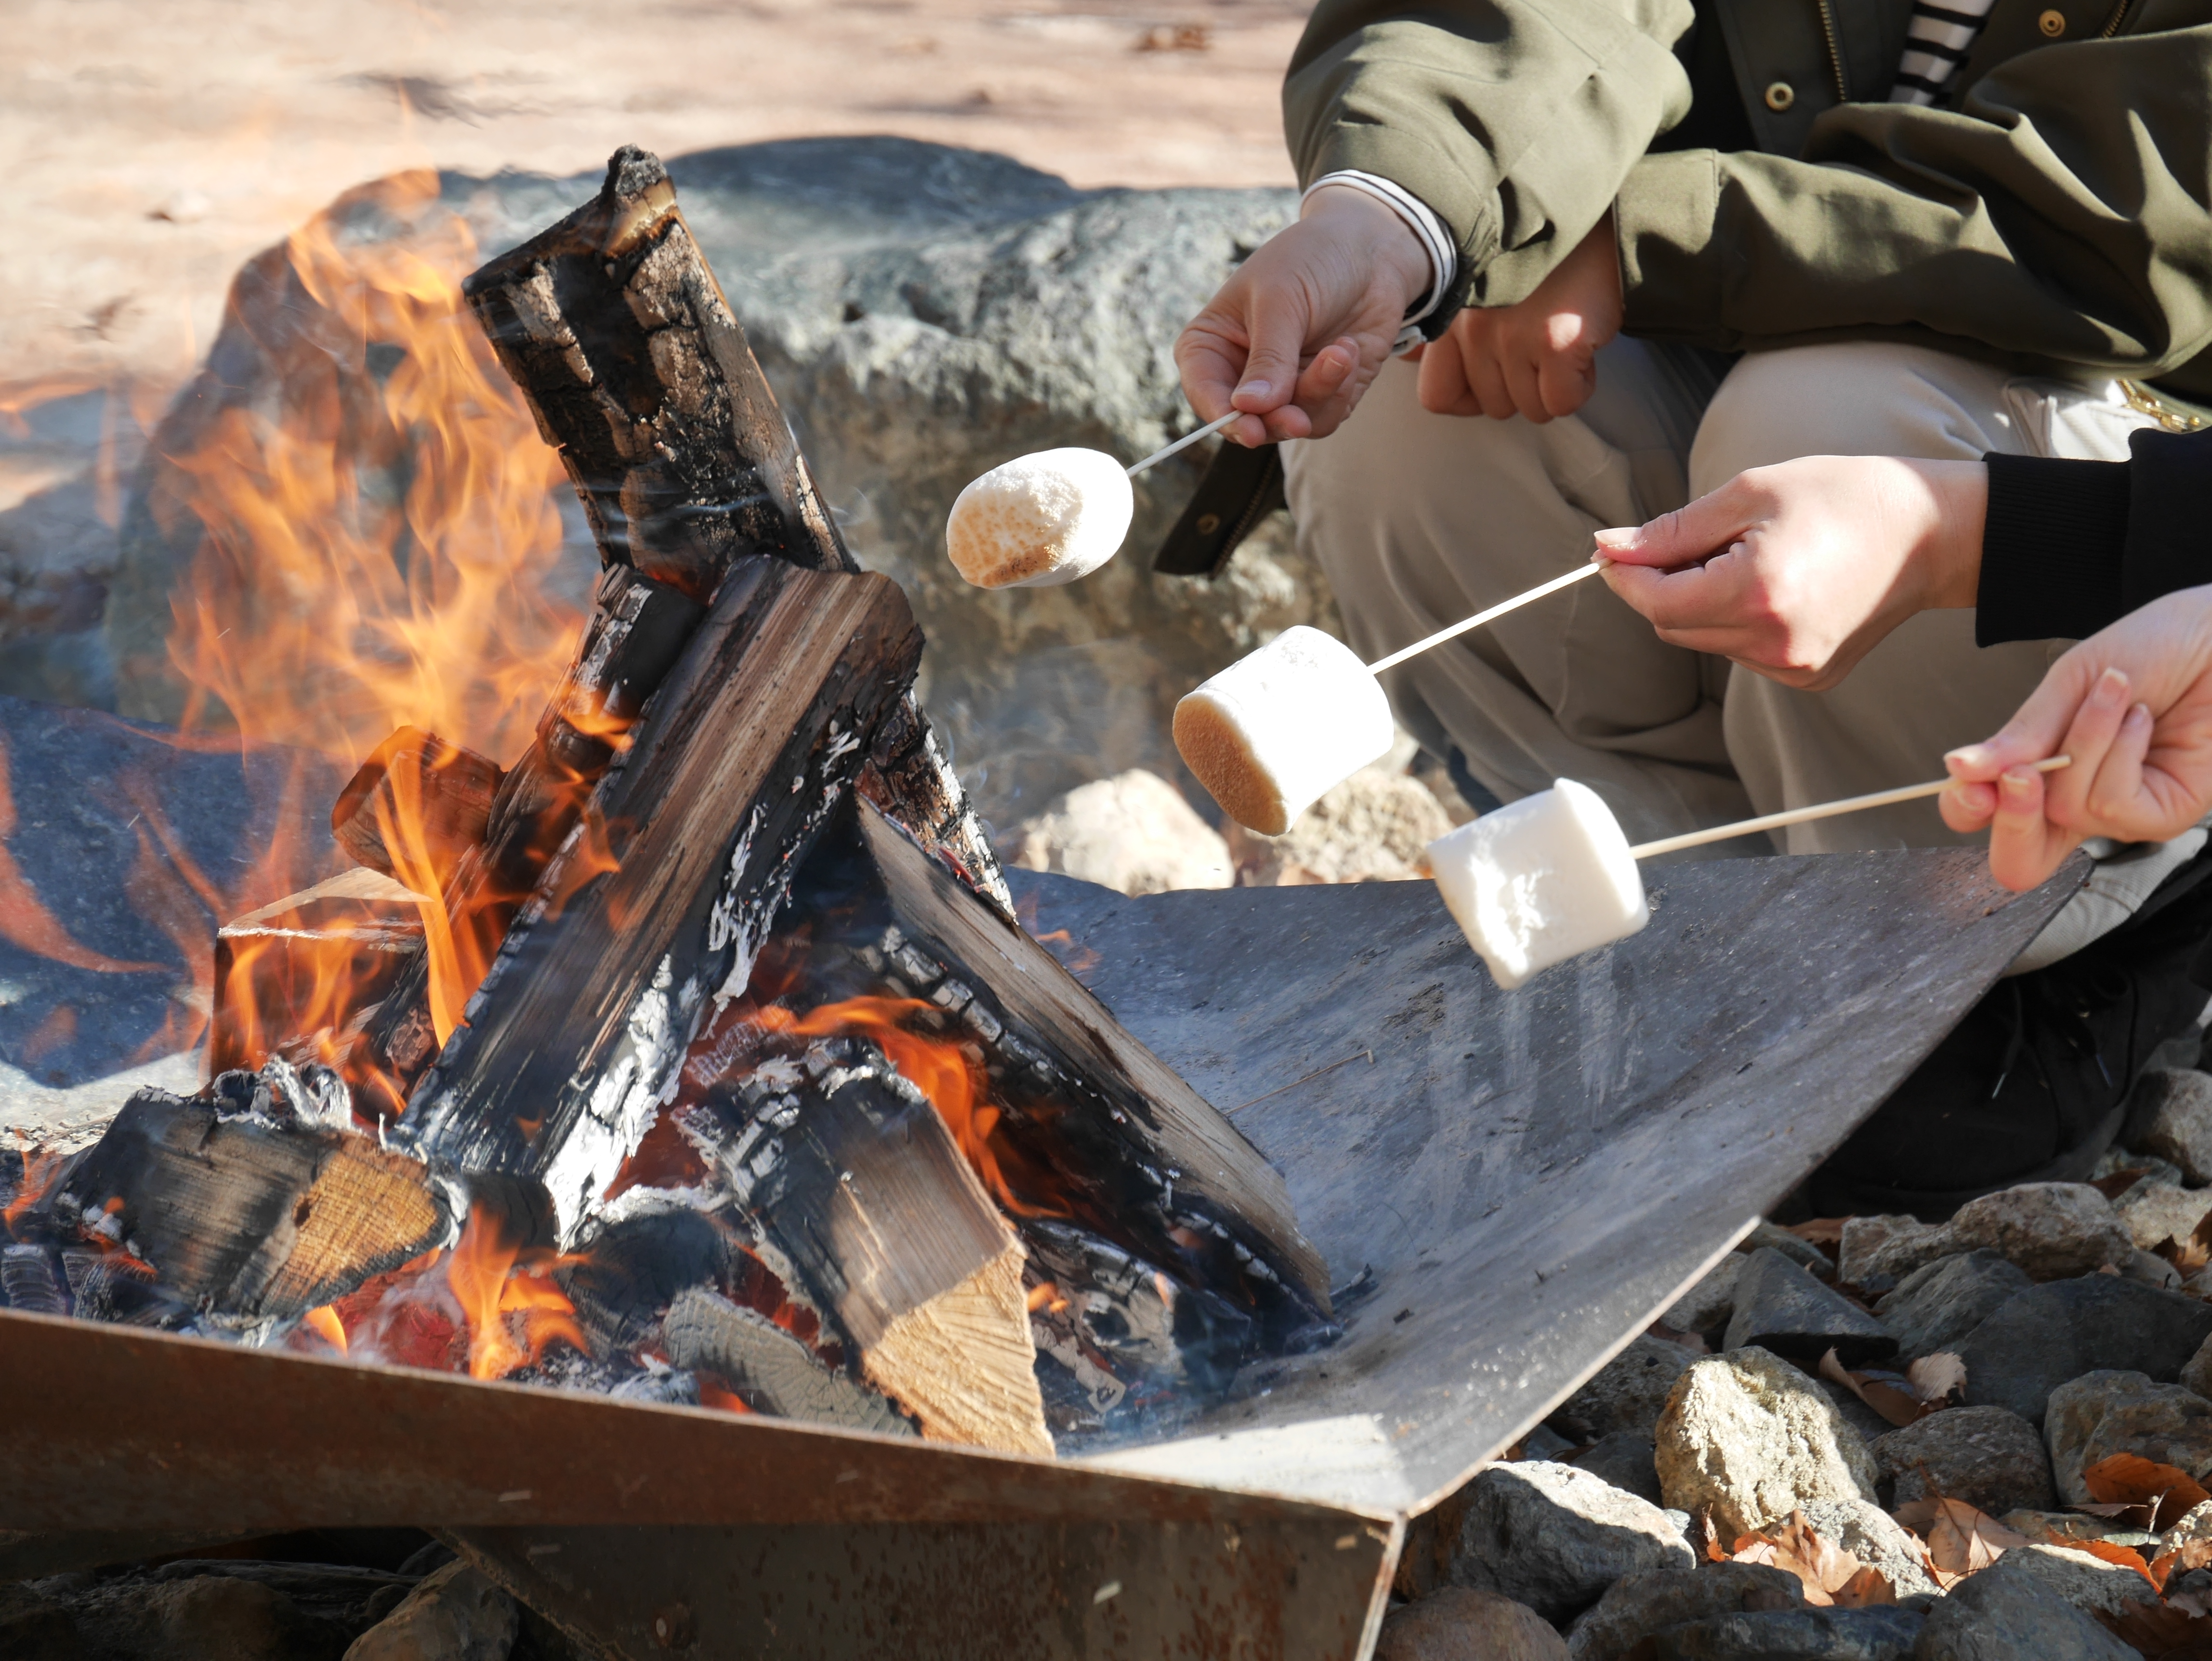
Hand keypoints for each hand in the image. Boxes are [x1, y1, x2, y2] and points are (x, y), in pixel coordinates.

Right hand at [1175, 186, 1430, 446]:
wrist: (1372, 249)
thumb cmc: (1312, 259)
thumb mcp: (1281, 300)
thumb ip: (1268, 358)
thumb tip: (1249, 408)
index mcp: (1213, 343)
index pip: (1204, 391)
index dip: (1223, 416)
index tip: (1250, 429)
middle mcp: (1242, 371)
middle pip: (1247, 421)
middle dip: (1277, 419)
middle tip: (1298, 419)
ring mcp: (1283, 386)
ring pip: (1290, 423)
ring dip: (1319, 393)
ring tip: (1342, 352)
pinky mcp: (1322, 393)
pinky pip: (1324, 417)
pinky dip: (1340, 390)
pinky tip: (1349, 350)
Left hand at [1414, 214, 1620, 422]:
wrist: (1596, 215)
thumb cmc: (1539, 257)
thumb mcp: (1478, 285)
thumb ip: (1444, 326)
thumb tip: (1410, 360)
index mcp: (1451, 315)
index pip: (1437, 396)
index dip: (1470, 398)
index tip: (1497, 376)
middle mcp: (1474, 328)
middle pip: (1491, 405)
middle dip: (1520, 390)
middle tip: (1541, 352)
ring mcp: (1514, 335)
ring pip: (1528, 408)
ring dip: (1551, 388)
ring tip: (1562, 345)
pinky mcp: (1557, 340)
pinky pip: (1561, 401)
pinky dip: (1578, 387)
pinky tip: (1583, 352)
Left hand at [1595, 456, 1986, 690]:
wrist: (1932, 533)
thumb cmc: (1845, 497)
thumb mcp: (1752, 493)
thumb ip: (1673, 530)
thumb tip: (1608, 548)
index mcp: (1758, 593)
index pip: (1656, 602)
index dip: (1625, 576)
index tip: (1611, 549)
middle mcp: (1774, 644)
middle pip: (1673, 626)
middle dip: (1665, 585)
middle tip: (1698, 538)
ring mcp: (1793, 668)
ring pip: (1704, 641)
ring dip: (1702, 602)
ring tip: (1752, 556)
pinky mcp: (1807, 678)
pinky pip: (1741, 652)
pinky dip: (1737, 621)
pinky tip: (1777, 586)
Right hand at [1941, 586, 2211, 889]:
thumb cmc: (2157, 648)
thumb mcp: (2070, 682)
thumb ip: (2019, 734)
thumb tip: (1958, 768)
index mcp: (2043, 771)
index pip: (1985, 815)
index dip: (1965, 810)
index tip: (1965, 777)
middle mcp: (2078, 803)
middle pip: (2018, 861)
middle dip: (2009, 821)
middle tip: (2019, 774)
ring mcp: (2122, 815)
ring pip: (2064, 811)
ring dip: (2082, 744)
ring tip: (2115, 695)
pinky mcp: (2163, 817)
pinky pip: (2111, 805)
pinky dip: (2117, 753)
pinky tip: (2140, 719)